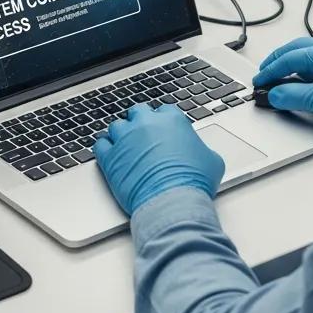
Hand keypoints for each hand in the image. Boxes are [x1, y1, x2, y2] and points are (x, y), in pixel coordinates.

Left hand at [93, 103, 224, 215]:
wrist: (172, 202)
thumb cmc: (193, 182)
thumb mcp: (212, 161)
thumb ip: (202, 149)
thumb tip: (202, 154)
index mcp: (171, 120)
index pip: (164, 110)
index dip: (164, 121)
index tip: (164, 130)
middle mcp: (146, 124)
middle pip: (138, 112)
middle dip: (140, 121)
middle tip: (144, 136)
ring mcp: (125, 138)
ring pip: (116, 126)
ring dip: (121, 134)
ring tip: (126, 146)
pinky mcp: (110, 157)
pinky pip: (100, 144)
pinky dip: (104, 148)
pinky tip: (111, 154)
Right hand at [253, 38, 312, 133]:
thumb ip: (295, 97)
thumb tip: (275, 95)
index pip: (290, 57)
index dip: (271, 69)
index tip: (259, 81)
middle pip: (299, 49)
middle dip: (279, 60)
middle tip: (265, 72)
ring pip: (311, 56)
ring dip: (293, 64)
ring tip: (282, 78)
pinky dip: (308, 71)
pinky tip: (306, 83)